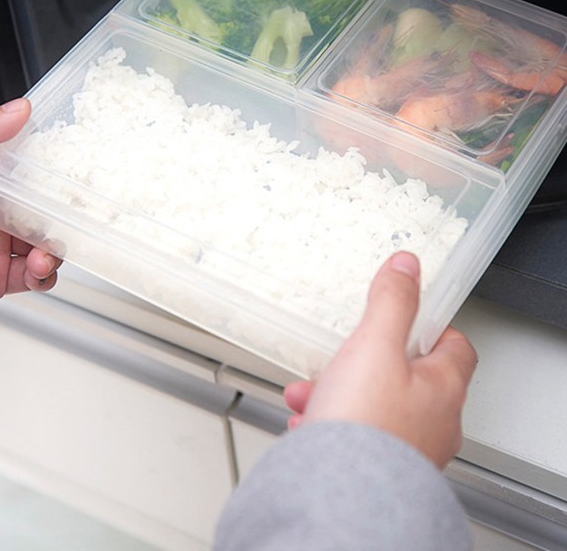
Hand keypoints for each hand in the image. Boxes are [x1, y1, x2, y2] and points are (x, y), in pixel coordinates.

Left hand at [0, 98, 60, 317]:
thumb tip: (18, 110)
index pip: (19, 166)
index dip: (47, 165)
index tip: (69, 164)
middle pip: (38, 205)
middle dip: (60, 210)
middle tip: (68, 212)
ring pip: (42, 240)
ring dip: (56, 245)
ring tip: (46, 249)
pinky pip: (33, 275)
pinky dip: (44, 273)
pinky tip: (38, 267)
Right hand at [284, 252, 476, 468]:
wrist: (341, 496)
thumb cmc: (366, 427)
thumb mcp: (375, 345)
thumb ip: (392, 302)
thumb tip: (407, 267)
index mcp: (442, 389)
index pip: (455, 346)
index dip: (430, 325)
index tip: (406, 313)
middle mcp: (433, 424)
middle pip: (408, 376)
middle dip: (367, 361)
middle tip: (347, 354)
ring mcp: (407, 451)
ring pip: (377, 407)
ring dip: (342, 391)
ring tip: (313, 389)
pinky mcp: (378, 472)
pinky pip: (356, 437)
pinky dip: (331, 423)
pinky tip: (307, 421)